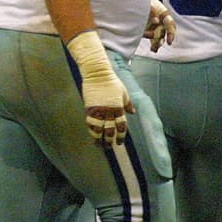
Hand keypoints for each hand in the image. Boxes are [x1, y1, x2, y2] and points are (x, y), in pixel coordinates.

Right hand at [67, 30, 133, 146]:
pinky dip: (91, 130)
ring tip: (98, 145)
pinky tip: (92, 135)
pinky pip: (90, 122)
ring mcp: (98, 110)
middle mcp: (109, 111)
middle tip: (109, 147)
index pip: (121, 126)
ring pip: (98, 129)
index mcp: (119, 108)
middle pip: (109, 130)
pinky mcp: (89, 108)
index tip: (120, 142)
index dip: (121, 136)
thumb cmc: (112, 81)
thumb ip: (127, 104)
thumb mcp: (124, 92)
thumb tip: (132, 112)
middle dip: (109, 140)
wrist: (97, 74)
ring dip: (98, 138)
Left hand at [144, 0, 176, 52]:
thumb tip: (156, 20)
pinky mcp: (147, 30)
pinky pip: (152, 39)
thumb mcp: (147, 2)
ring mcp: (154, 26)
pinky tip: (152, 49)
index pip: (170, 24)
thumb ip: (152, 10)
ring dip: (157, 43)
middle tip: (157, 45)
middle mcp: (161, 21)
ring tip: (153, 49)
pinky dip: (153, 44)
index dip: (171, 33)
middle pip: (164, 33)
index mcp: (163, 14)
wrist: (132, 0)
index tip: (170, 41)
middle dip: (161, 40)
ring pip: (158, 37)